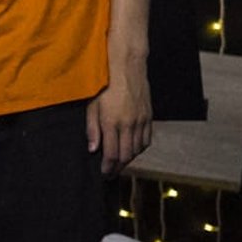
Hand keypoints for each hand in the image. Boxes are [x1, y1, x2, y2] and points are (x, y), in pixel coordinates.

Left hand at [86, 56, 152, 174]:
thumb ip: (92, 128)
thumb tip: (93, 148)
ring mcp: (141, 121)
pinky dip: (140, 148)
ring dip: (129, 159)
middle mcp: (128, 124)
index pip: (112, 153)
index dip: (108, 166)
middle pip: (127, 155)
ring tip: (120, 163)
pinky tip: (133, 149)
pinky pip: (146, 139)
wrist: (127, 68)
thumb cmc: (105, 84)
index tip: (104, 172)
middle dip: (119, 167)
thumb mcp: (92, 105)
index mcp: (112, 122)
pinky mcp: (148, 116)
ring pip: (138, 149)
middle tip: (112, 173)